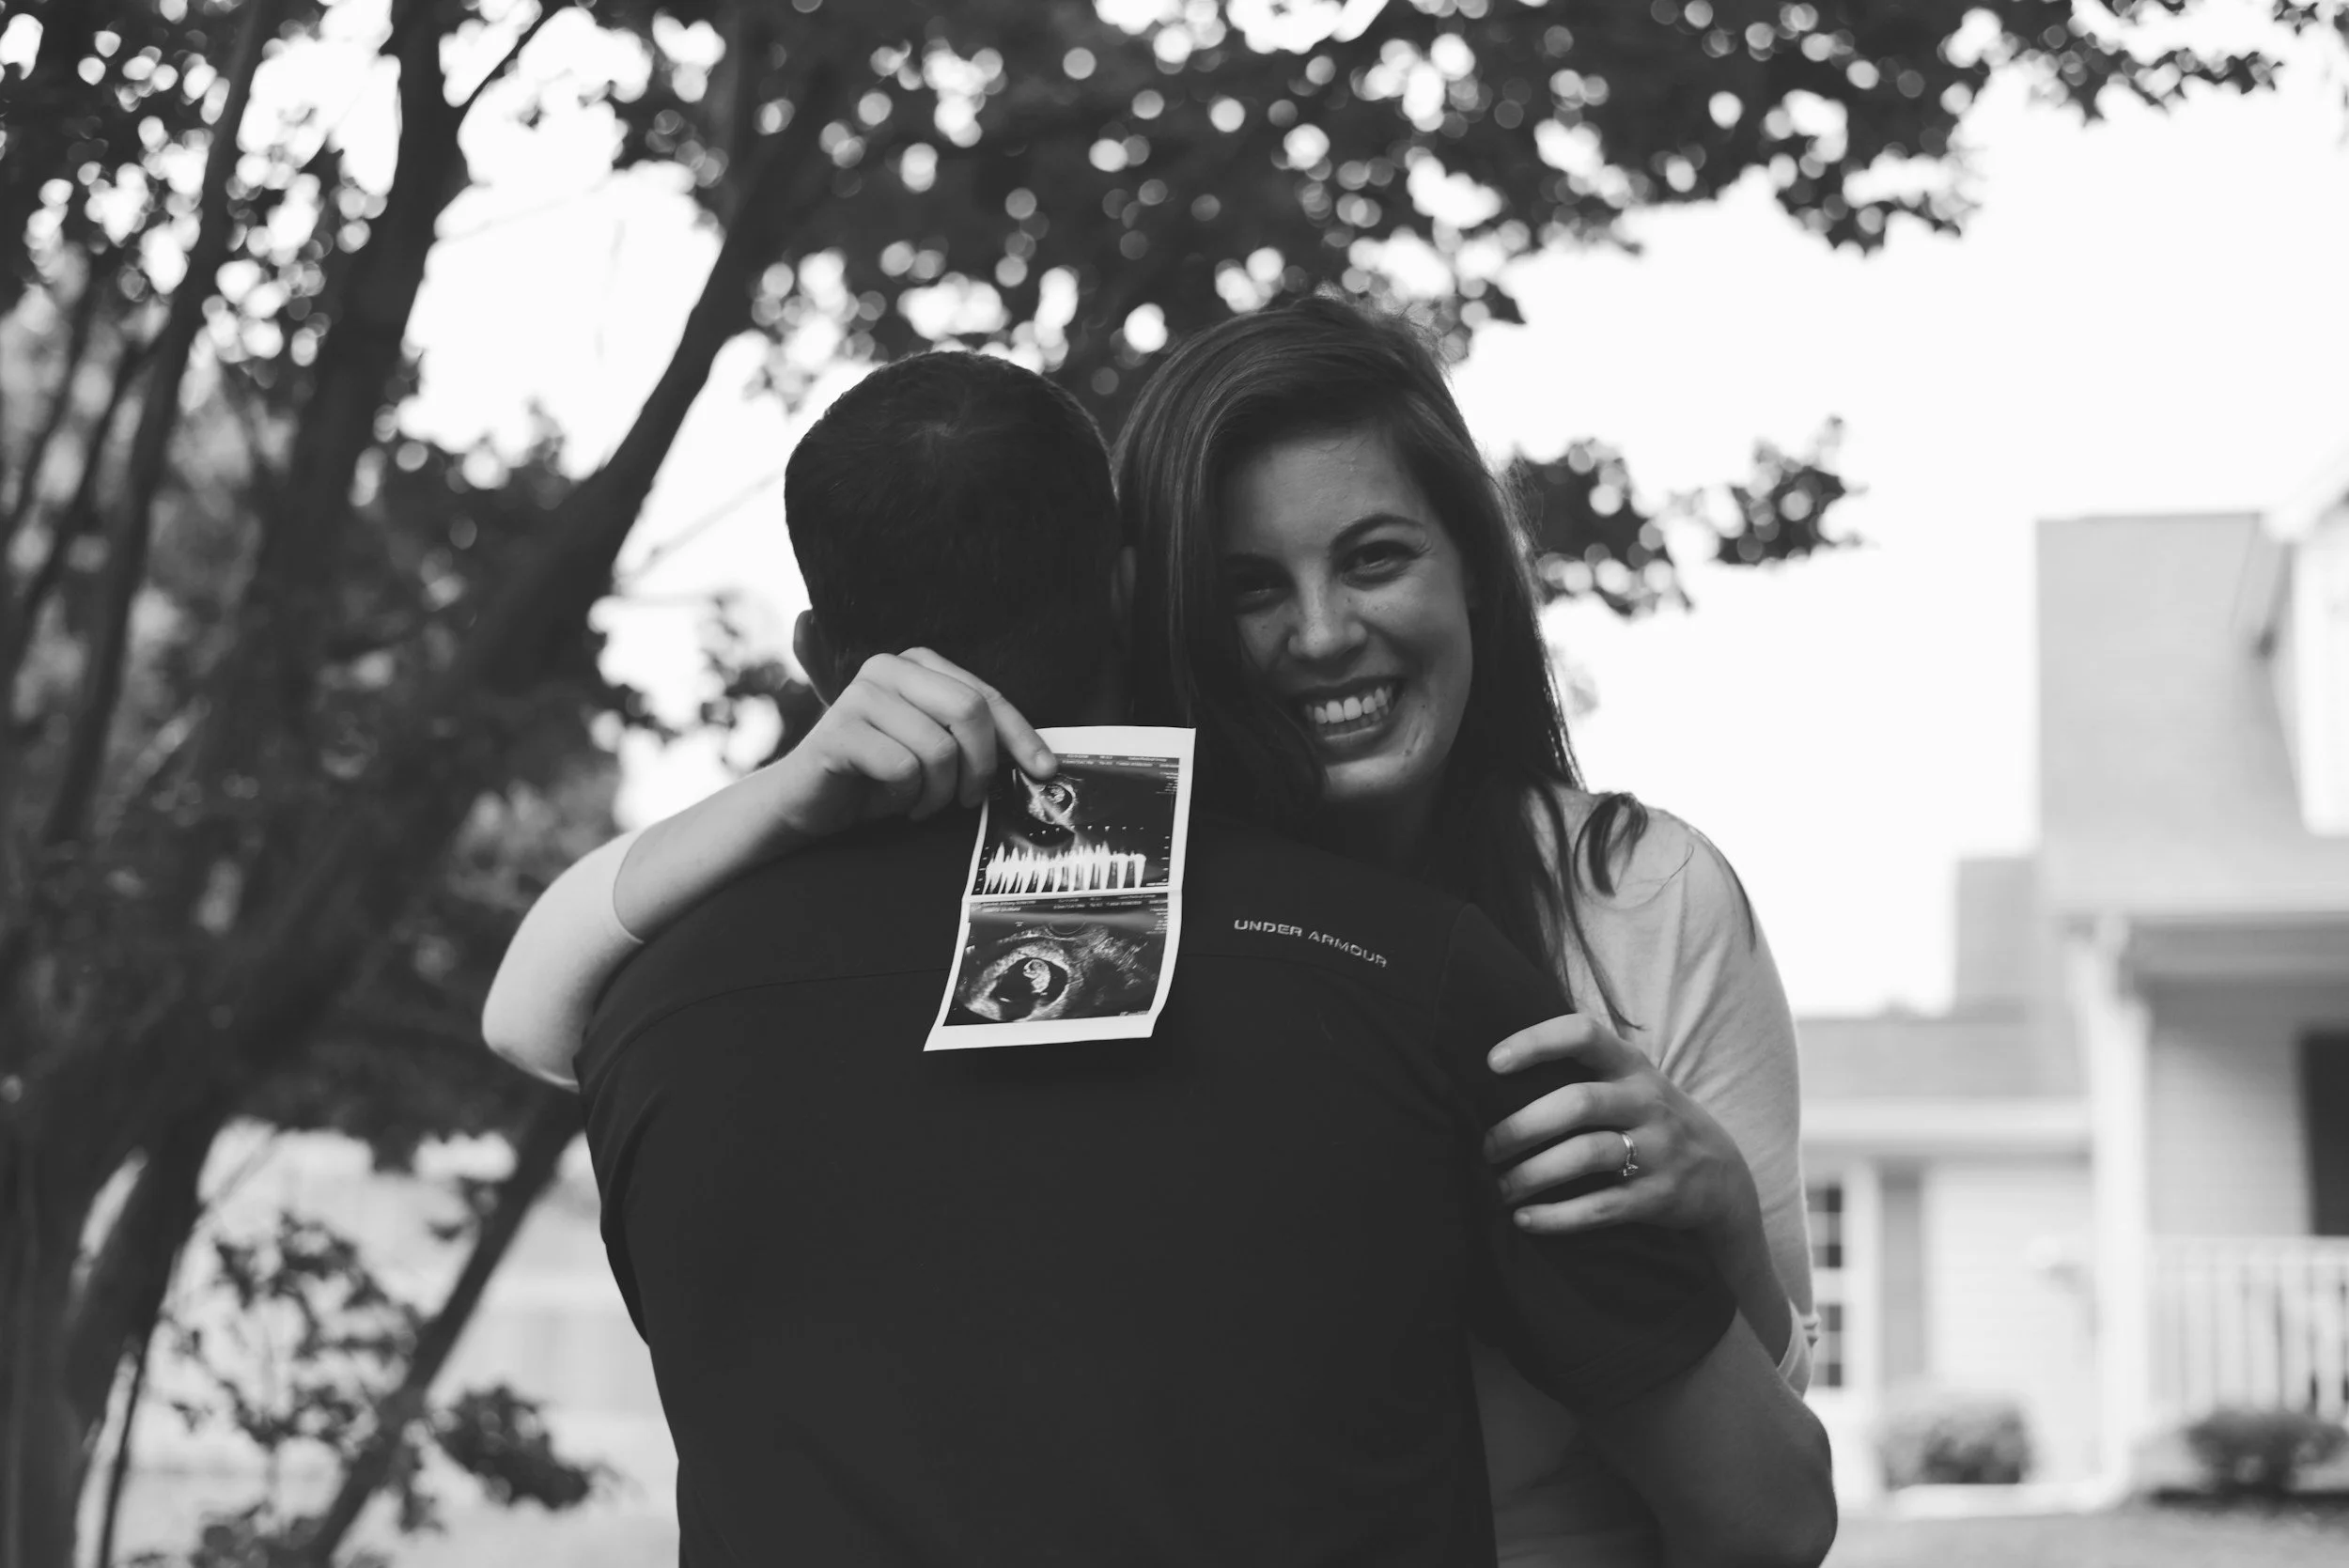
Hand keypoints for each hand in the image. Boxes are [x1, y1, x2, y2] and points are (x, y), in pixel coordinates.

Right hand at [779, 649, 1054, 835]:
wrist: (808, 803)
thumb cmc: (879, 777)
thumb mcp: (936, 750)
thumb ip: (973, 738)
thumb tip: (1042, 759)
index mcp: (918, 664)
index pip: (987, 696)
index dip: (1021, 736)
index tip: (1045, 770)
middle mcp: (888, 667)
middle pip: (970, 711)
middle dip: (979, 766)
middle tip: (967, 798)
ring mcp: (861, 695)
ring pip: (938, 748)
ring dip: (938, 792)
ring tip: (919, 801)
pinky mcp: (839, 730)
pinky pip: (903, 768)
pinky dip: (905, 797)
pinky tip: (890, 799)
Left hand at [1482, 1013, 1760, 1239]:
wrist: (1720, 1173)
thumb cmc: (1648, 1117)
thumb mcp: (1629, 1081)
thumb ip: (1579, 1070)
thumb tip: (1491, 1073)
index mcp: (1631, 1065)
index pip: (1583, 1035)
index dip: (1536, 1043)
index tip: (1492, 1063)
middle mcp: (1646, 1102)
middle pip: (1577, 1103)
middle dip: (1522, 1126)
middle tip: (1487, 1149)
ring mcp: (1658, 1149)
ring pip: (1586, 1155)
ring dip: (1533, 1174)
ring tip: (1502, 1188)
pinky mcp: (1659, 1196)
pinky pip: (1602, 1206)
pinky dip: (1558, 1216)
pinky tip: (1526, 1219)